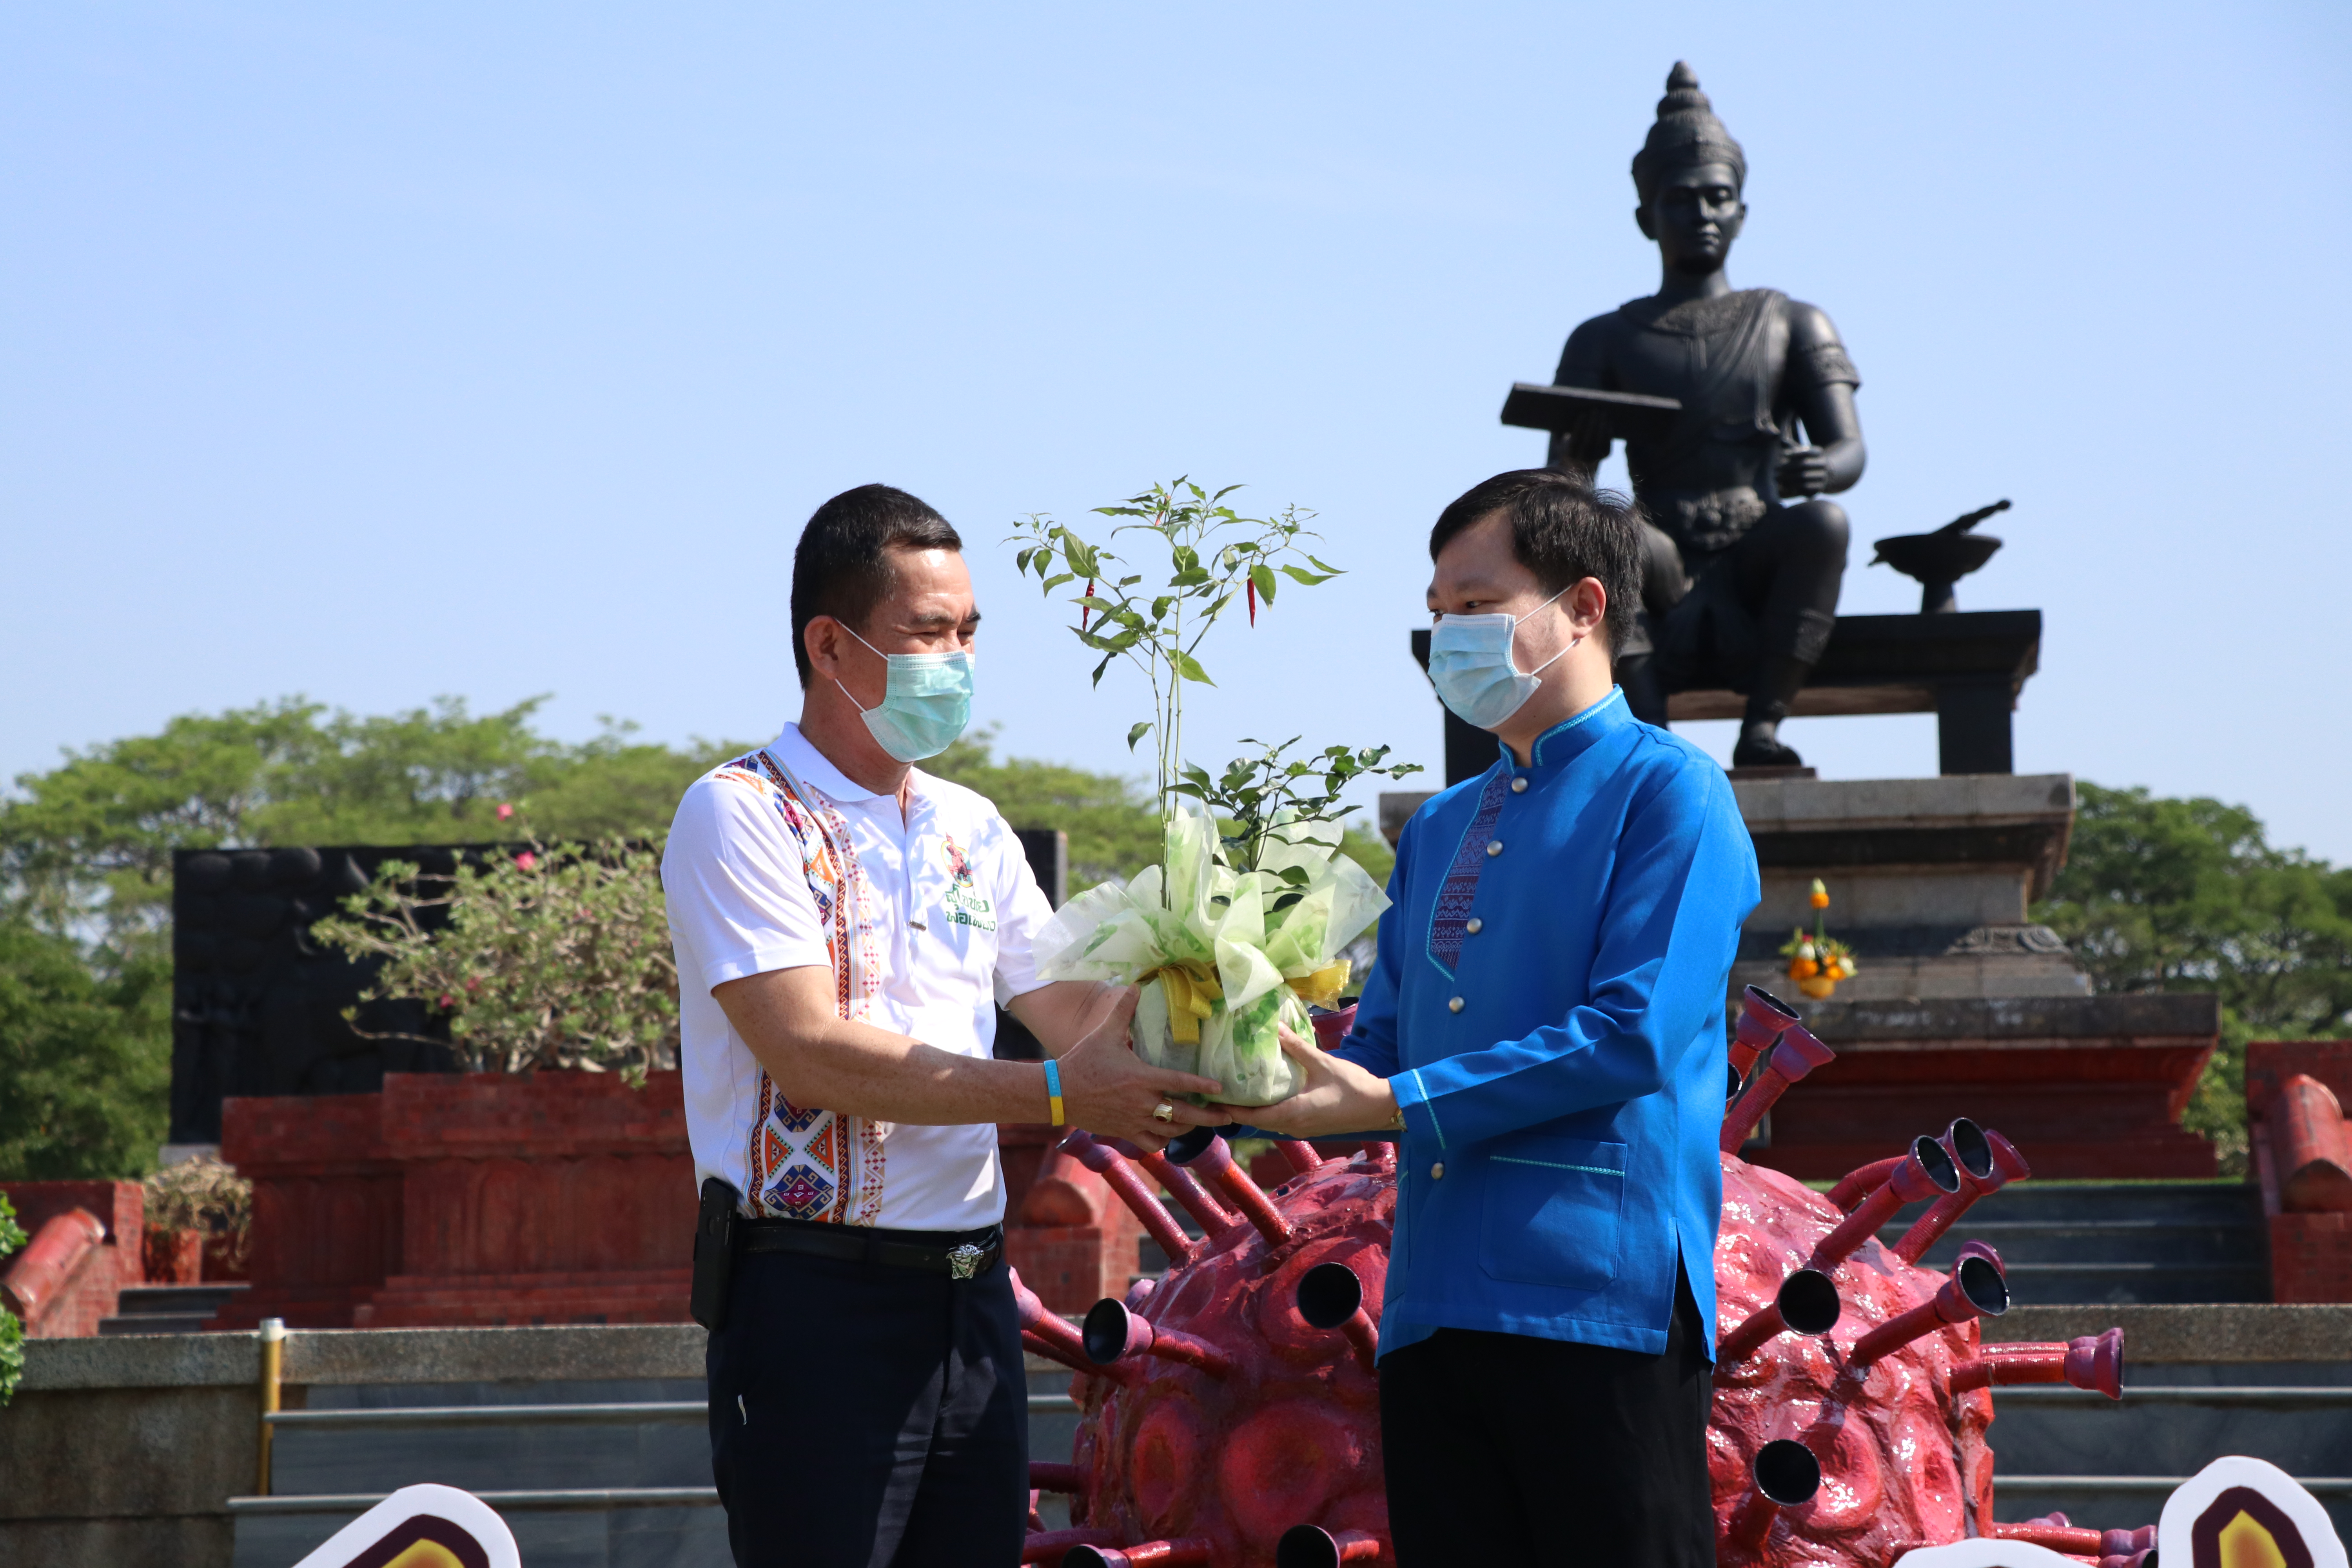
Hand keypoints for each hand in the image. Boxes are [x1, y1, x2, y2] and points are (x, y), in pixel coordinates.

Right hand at [1055, 985, 1225, 1150]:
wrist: (1059, 1093)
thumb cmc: (1083, 1060)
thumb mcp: (1105, 1033)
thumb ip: (1124, 1011)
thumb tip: (1135, 985)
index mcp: (1142, 1078)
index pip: (1181, 1082)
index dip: (1203, 1086)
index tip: (1221, 1089)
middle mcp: (1143, 1103)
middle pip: (1185, 1115)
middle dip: (1209, 1118)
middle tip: (1227, 1117)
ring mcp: (1134, 1121)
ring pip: (1171, 1132)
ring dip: (1190, 1129)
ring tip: (1203, 1126)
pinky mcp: (1125, 1133)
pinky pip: (1152, 1144)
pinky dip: (1165, 1142)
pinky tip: (1172, 1135)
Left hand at [1208, 1025, 1396, 1139]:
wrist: (1381, 1107)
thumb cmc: (1353, 1086)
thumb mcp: (1322, 1063)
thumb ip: (1297, 1047)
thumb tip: (1275, 1027)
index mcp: (1293, 1113)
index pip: (1252, 1117)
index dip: (1231, 1109)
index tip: (1213, 1097)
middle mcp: (1294, 1126)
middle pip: (1257, 1122)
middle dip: (1238, 1109)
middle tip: (1220, 1091)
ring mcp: (1303, 1128)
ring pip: (1270, 1122)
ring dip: (1254, 1111)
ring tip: (1238, 1091)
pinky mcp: (1311, 1126)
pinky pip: (1282, 1121)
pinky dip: (1270, 1110)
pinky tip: (1267, 1094)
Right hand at [1546, 409, 1612, 475]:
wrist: (1577, 465)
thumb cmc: (1566, 447)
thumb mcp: (1558, 441)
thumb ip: (1558, 431)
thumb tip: (1561, 415)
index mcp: (1569, 455)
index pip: (1575, 440)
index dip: (1580, 427)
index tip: (1583, 414)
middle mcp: (1581, 459)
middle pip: (1589, 440)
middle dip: (1593, 424)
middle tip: (1595, 410)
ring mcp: (1594, 459)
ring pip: (1600, 442)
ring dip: (1602, 426)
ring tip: (1603, 414)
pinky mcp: (1603, 456)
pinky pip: (1607, 443)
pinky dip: (1608, 432)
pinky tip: (1608, 422)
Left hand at [1777, 444, 1829, 497]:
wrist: (1821, 475)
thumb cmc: (1806, 460)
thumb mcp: (1801, 452)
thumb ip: (1792, 447)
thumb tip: (1781, 440)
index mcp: (1819, 453)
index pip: (1807, 451)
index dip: (1795, 453)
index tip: (1783, 454)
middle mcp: (1823, 464)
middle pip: (1804, 464)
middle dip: (1788, 467)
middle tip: (1775, 469)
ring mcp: (1823, 476)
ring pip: (1804, 476)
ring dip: (1788, 478)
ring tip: (1777, 478)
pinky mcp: (1820, 487)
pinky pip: (1805, 487)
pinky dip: (1794, 486)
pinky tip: (1784, 485)